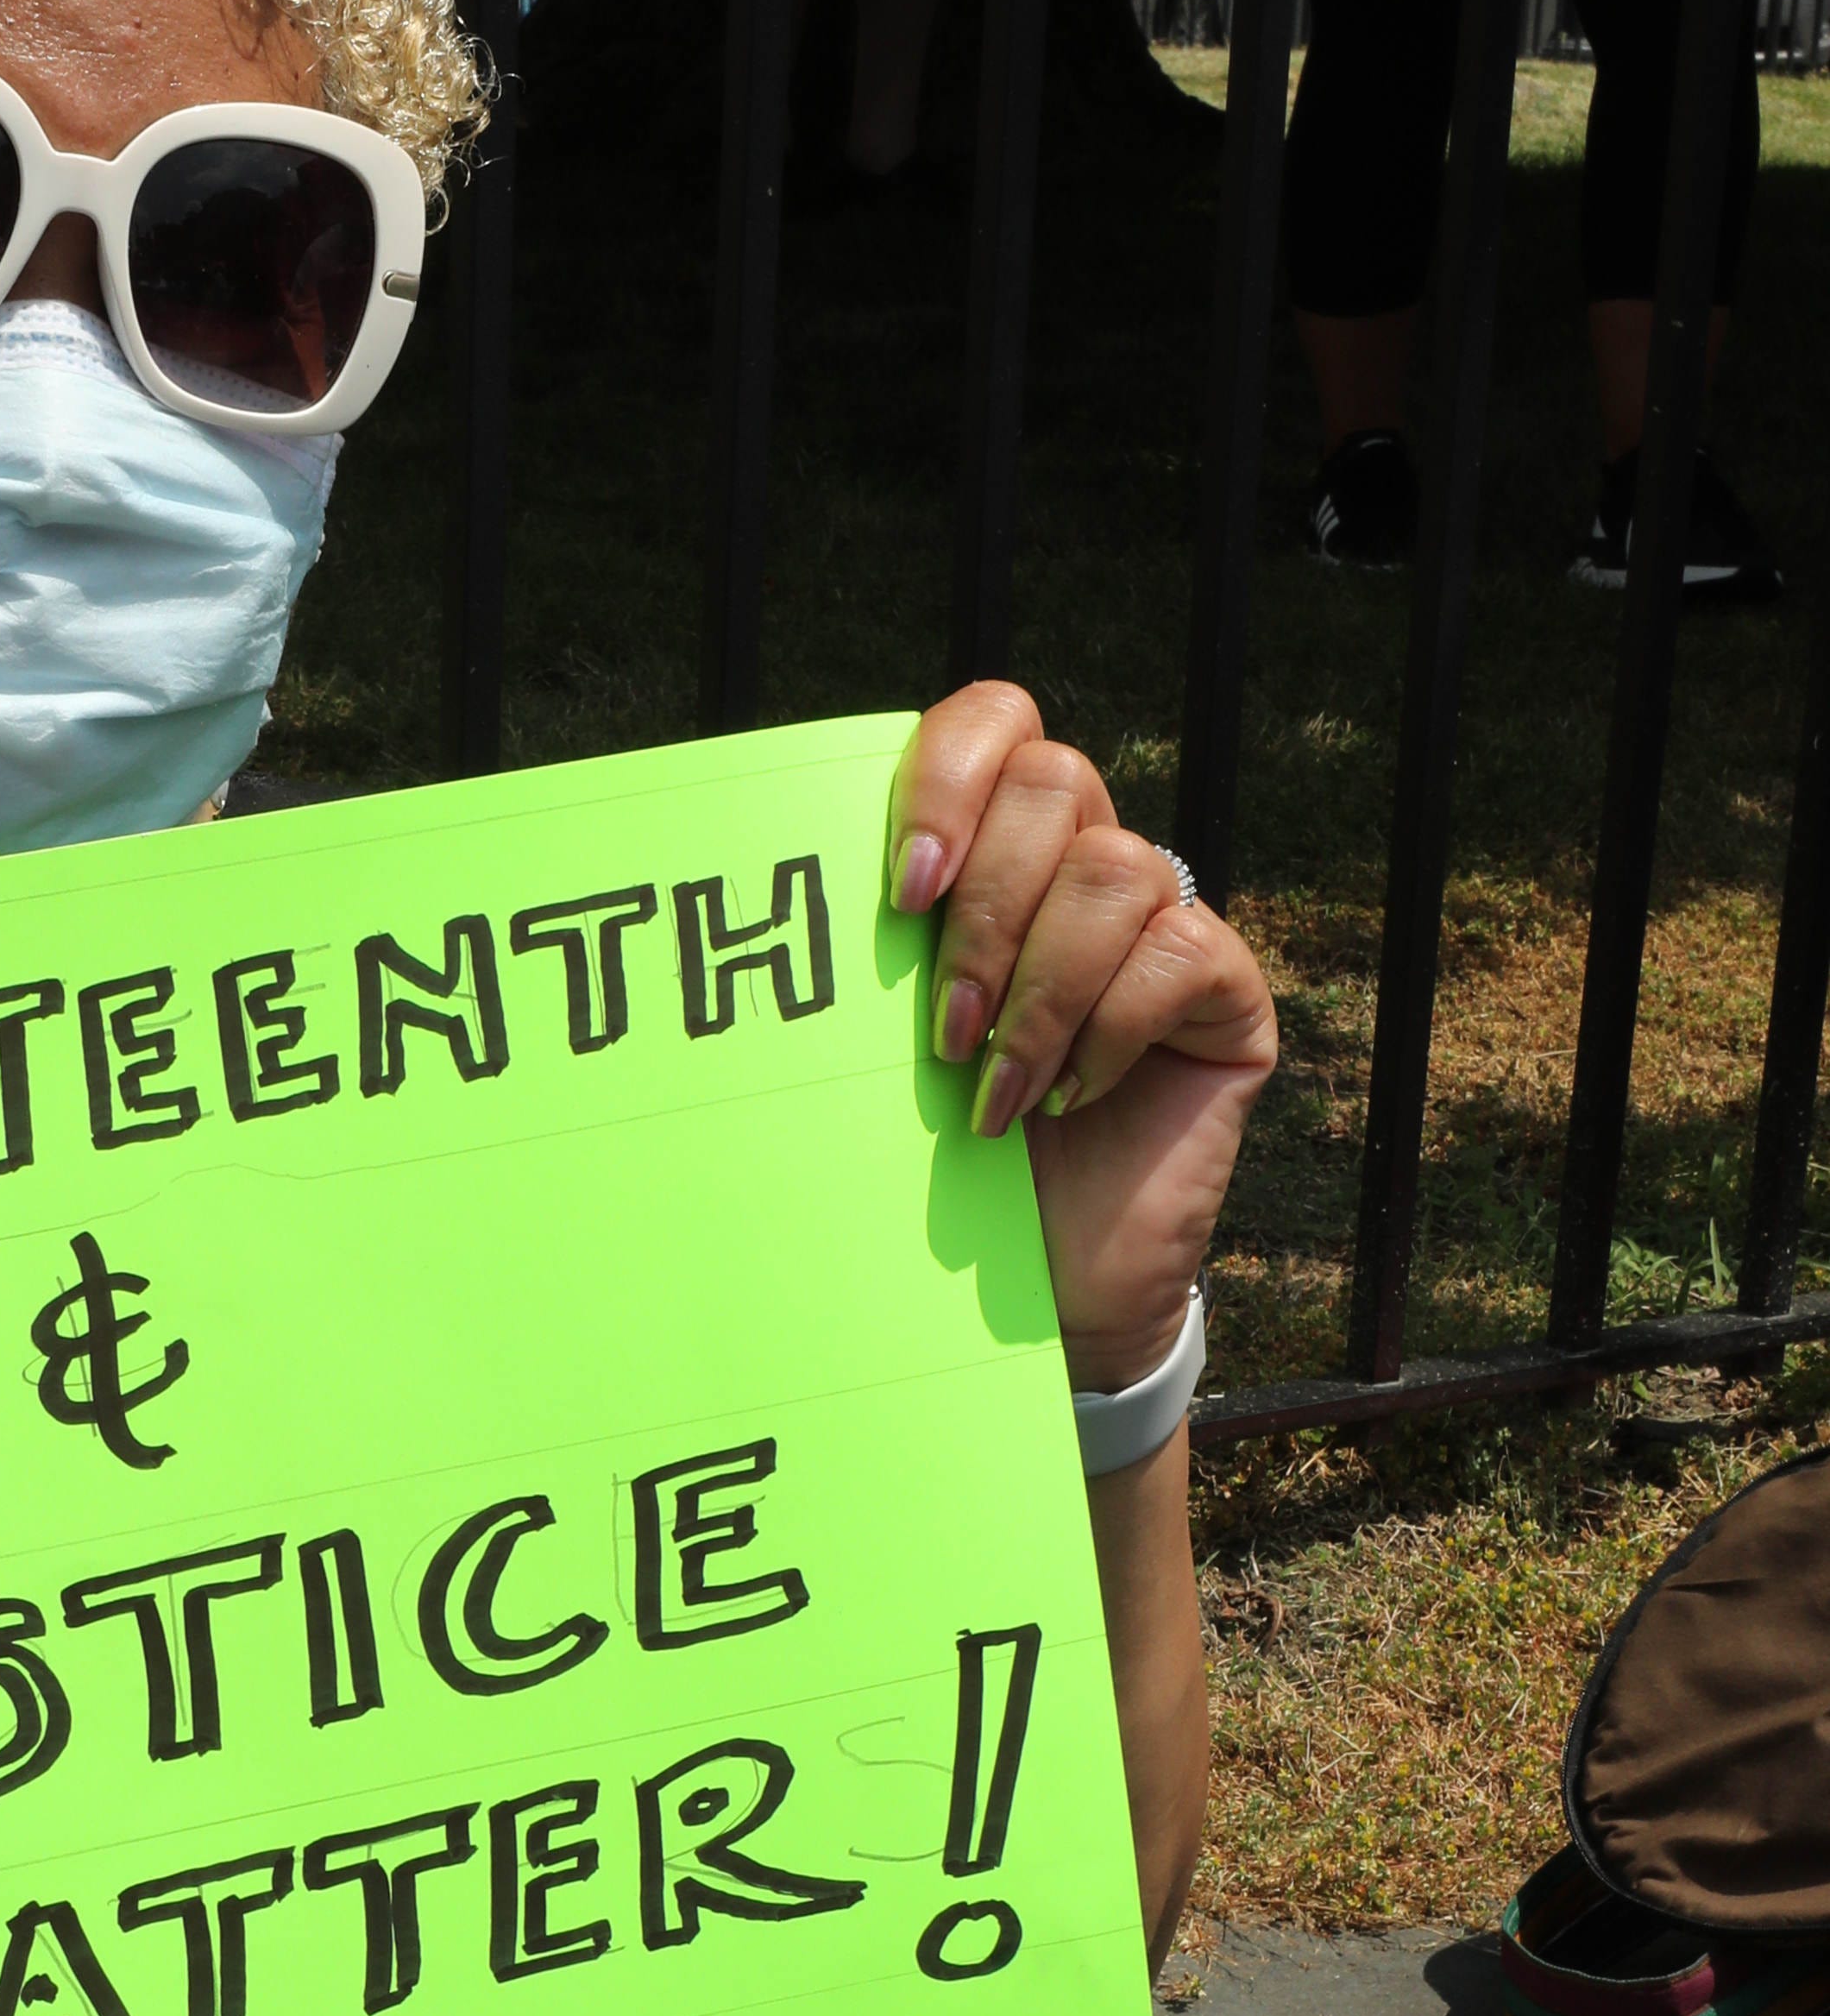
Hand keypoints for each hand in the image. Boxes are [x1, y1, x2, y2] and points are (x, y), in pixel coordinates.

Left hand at [890, 686, 1275, 1384]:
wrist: (1028, 1293)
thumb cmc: (934, 1165)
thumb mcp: (879, 1048)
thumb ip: (870, 955)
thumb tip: (790, 885)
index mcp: (994, 848)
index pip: (992, 722)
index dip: (946, 779)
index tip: (899, 894)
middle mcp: (1084, 866)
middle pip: (1057, 781)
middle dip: (983, 910)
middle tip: (941, 1034)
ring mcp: (1163, 923)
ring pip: (1116, 867)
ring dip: (1039, 989)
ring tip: (993, 1092)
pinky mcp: (1224, 995)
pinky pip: (1180, 950)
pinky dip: (1109, 1031)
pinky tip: (1070, 1101)